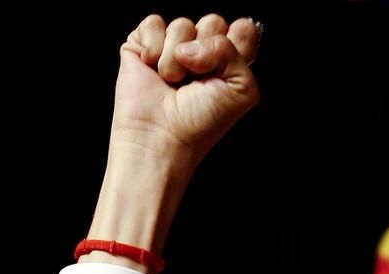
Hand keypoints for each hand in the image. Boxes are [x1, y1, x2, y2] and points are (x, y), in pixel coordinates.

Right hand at [112, 15, 260, 168]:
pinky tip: (153, 69)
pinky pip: (153, 22)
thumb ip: (233, 51)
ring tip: (173, 83)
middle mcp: (202, 52)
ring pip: (183, 24)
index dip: (236, 43)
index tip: (225, 71)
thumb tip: (191, 45)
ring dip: (177, 59)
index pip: (243, 29)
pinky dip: (154, 48)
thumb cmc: (201, 123)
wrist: (162, 137)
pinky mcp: (144, 45)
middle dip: (206, 50)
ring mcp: (173, 47)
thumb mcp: (241, 89)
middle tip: (196, 80)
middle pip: (214, 20)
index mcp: (229, 63)